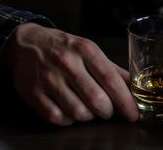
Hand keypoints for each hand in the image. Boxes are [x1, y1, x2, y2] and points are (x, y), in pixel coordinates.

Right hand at [0, 23, 138, 125]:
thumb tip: (134, 88)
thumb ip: (113, 70)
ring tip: (89, 108)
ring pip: (78, 112)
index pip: (111, 80)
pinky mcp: (34, 94)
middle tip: (109, 110)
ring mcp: (49, 79)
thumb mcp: (90, 51)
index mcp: (86, 50)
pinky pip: (58, 118)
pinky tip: (71, 110)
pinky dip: (69, 120)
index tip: (133, 114)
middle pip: (96, 99)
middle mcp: (67, 63)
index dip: (125, 101)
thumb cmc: (65, 48)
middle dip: (108, 111)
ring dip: (90, 116)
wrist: (28, 43)